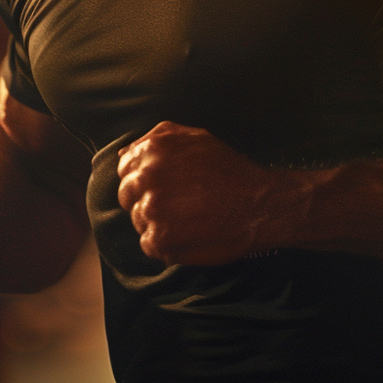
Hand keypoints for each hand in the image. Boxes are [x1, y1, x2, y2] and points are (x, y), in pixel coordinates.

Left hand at [117, 122, 287, 265]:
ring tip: (187, 218)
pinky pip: (148, 245)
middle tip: (176, 204)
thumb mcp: (195, 137)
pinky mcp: (160, 240)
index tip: (161, 185)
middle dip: (146, 199)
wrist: (258, 204)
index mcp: (153, 151)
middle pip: (127, 195)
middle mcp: (147, 178)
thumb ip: (156, 138)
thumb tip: (125, 152)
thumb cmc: (229, 169)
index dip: (142, 177)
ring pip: (138, 221)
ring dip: (157, 222)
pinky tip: (187, 233)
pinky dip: (165, 243)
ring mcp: (151, 211)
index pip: (124, 168)